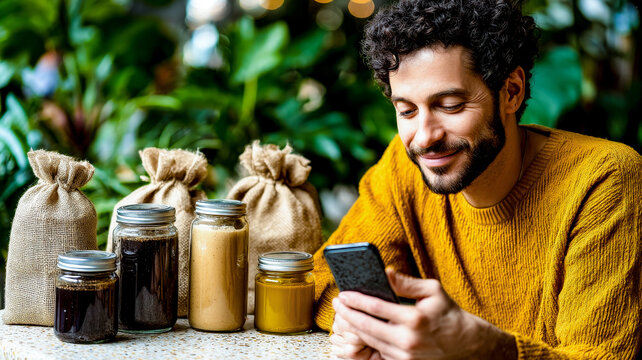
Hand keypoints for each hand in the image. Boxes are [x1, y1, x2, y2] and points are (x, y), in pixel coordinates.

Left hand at [332, 269, 516, 359]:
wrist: (465, 345)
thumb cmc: (448, 314)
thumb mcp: (432, 291)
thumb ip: (406, 282)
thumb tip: (384, 273)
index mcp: (414, 319)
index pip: (375, 308)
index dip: (356, 300)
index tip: (343, 294)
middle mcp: (407, 340)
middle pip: (366, 327)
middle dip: (348, 314)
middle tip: (338, 303)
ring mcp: (404, 356)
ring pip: (370, 340)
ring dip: (354, 328)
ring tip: (345, 314)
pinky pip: (379, 351)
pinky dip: (367, 339)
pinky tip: (360, 328)